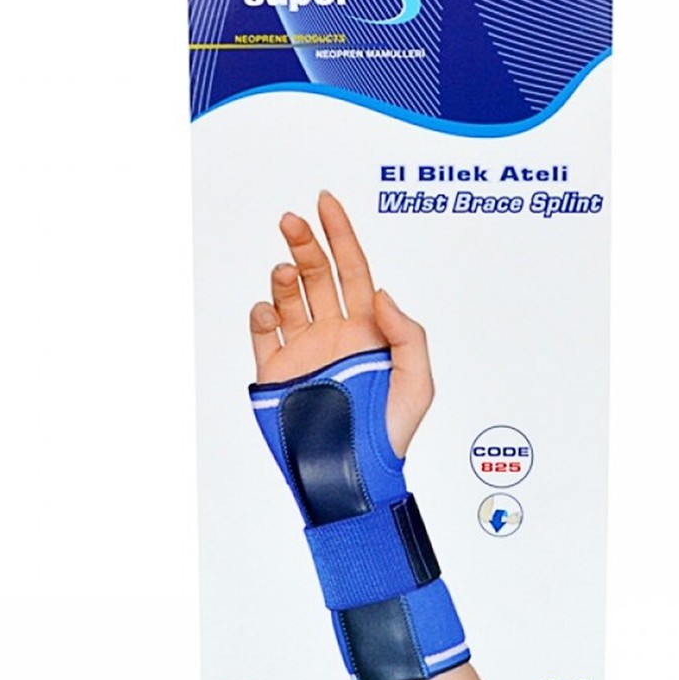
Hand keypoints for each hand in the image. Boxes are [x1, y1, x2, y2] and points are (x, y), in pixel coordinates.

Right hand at [248, 191, 432, 456]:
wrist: (353, 477)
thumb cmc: (391, 433)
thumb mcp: (418, 382)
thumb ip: (407, 334)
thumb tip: (380, 292)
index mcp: (367, 328)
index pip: (353, 269)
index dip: (341, 234)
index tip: (326, 202)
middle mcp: (333, 332)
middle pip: (317, 274)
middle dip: (305, 243)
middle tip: (292, 220)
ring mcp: (302, 350)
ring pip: (288, 297)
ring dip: (284, 275)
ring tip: (284, 271)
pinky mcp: (276, 372)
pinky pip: (263, 332)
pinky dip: (260, 313)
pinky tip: (267, 309)